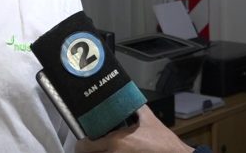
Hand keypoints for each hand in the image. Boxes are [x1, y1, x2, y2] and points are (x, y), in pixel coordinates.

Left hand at [75, 105, 193, 152]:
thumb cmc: (164, 142)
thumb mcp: (149, 119)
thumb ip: (136, 107)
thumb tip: (129, 96)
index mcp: (116, 141)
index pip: (86, 145)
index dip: (82, 144)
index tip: (83, 141)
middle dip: (88, 151)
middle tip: (90, 146)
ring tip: (101, 149)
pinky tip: (115, 152)